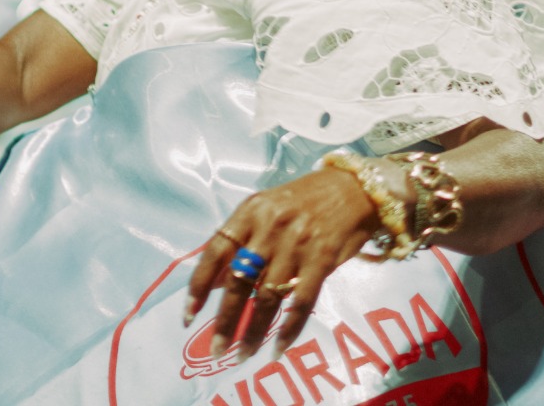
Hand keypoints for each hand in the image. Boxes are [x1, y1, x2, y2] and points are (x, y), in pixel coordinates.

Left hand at [185, 166, 380, 362]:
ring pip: (267, 297)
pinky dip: (289, 330)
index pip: (215, 252)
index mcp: (250, 211)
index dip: (199, 287)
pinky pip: (301, 303)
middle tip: (217, 350)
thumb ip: (241, 241)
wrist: (354, 189)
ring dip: (253, 332)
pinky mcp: (322, 260)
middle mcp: (270, 228)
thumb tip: (214, 283)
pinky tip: (277, 349)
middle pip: (239, 281)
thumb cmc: (303, 200)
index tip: (188, 316)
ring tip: (242, 354)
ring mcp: (297, 244)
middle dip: (225, 320)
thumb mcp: (265, 208)